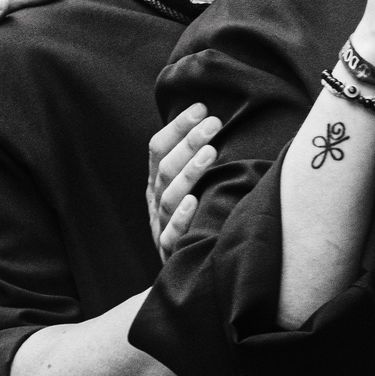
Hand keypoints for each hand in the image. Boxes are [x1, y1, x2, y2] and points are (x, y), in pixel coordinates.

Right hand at [145, 102, 217, 255]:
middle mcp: (156, 200)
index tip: (200, 107)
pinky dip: (181, 218)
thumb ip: (198, 158)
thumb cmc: (197, 214)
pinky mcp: (170, 251)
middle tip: (213, 122)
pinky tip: (194, 201)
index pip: (158, 148)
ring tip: (211, 152)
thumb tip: (218, 119)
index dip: (177, 127)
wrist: (187, 268)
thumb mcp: (189, 185)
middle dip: (189, 142)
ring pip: (169, 196)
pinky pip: (172, 235)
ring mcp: (161, 225)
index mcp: (157, 181)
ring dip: (189, 172)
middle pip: (166, 168)